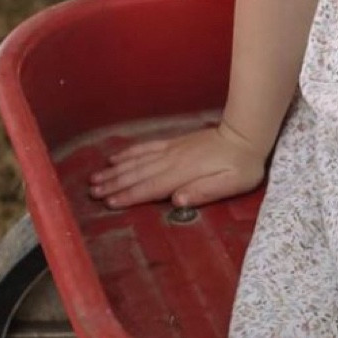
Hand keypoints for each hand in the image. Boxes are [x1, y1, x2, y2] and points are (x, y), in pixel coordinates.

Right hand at [87, 122, 266, 210]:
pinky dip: (128, 153)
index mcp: (183, 174)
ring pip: (137, 161)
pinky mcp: (173, 143)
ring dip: (115, 170)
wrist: (246, 134)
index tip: (108, 203)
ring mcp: (171, 150)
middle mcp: (171, 161)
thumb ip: (204, 191)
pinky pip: (145, 148)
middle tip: (91, 193)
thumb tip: (177, 200)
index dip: (129, 196)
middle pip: (137, 174)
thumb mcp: (232, 183)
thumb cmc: (242, 165)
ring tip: (95, 178)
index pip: (150, 188)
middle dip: (113, 184)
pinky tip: (115, 158)